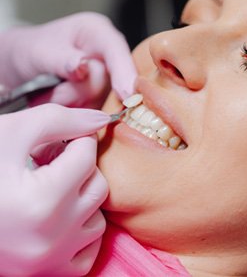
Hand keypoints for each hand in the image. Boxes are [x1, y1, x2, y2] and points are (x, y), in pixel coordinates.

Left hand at [0, 12, 136, 105]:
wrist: (21, 69)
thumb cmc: (29, 51)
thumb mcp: (38, 51)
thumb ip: (61, 59)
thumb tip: (82, 66)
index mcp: (96, 33)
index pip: (117, 51)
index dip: (124, 73)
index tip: (127, 95)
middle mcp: (106, 56)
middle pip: (109, 83)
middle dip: (79, 93)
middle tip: (52, 92)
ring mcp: (105, 79)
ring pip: (101, 102)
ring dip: (74, 105)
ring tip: (52, 95)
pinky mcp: (101, 98)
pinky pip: (96, 113)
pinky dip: (76, 113)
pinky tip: (63, 102)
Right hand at [0, 104, 109, 275]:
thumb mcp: (11, 132)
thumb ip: (59, 119)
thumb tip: (102, 119)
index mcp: (39, 200)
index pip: (87, 156)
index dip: (79, 140)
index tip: (66, 139)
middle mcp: (49, 238)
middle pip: (97, 187)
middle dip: (82, 167)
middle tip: (56, 162)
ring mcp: (49, 260)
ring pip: (98, 219)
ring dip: (83, 199)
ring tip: (53, 188)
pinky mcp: (46, 274)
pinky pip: (89, 252)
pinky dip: (81, 231)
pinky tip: (60, 216)